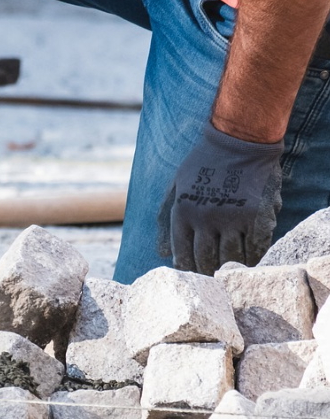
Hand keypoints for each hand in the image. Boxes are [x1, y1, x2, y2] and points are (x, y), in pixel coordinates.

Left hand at [164, 124, 283, 273]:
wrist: (239, 140)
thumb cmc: (203, 162)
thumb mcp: (176, 186)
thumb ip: (165, 218)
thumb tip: (161, 253)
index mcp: (183, 212)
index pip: (182, 253)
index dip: (187, 268)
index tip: (192, 275)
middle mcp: (206, 218)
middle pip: (205, 259)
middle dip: (207, 271)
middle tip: (211, 278)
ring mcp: (233, 218)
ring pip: (231, 257)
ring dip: (229, 267)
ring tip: (229, 272)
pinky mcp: (258, 216)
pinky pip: (256, 247)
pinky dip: (253, 256)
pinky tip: (250, 259)